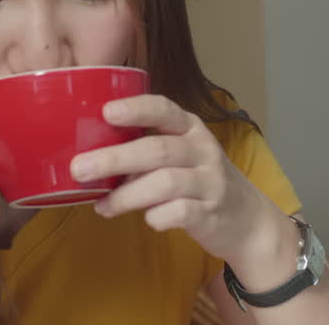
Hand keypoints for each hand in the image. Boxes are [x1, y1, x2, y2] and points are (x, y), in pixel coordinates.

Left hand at [69, 94, 283, 268]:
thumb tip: (92, 153)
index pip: (164, 110)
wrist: (248, 219)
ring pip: (166, 182)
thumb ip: (148, 149)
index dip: (136, 108)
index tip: (107, 111)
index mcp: (191, 129)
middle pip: (157, 149)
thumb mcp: (183, 154)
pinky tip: (146, 220)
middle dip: (116, 158)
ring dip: (127, 195)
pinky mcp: (211, 213)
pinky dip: (157, 216)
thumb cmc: (200, 180)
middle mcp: (203, 150)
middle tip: (80, 168)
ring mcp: (210, 182)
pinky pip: (180, 212)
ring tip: (102, 206)